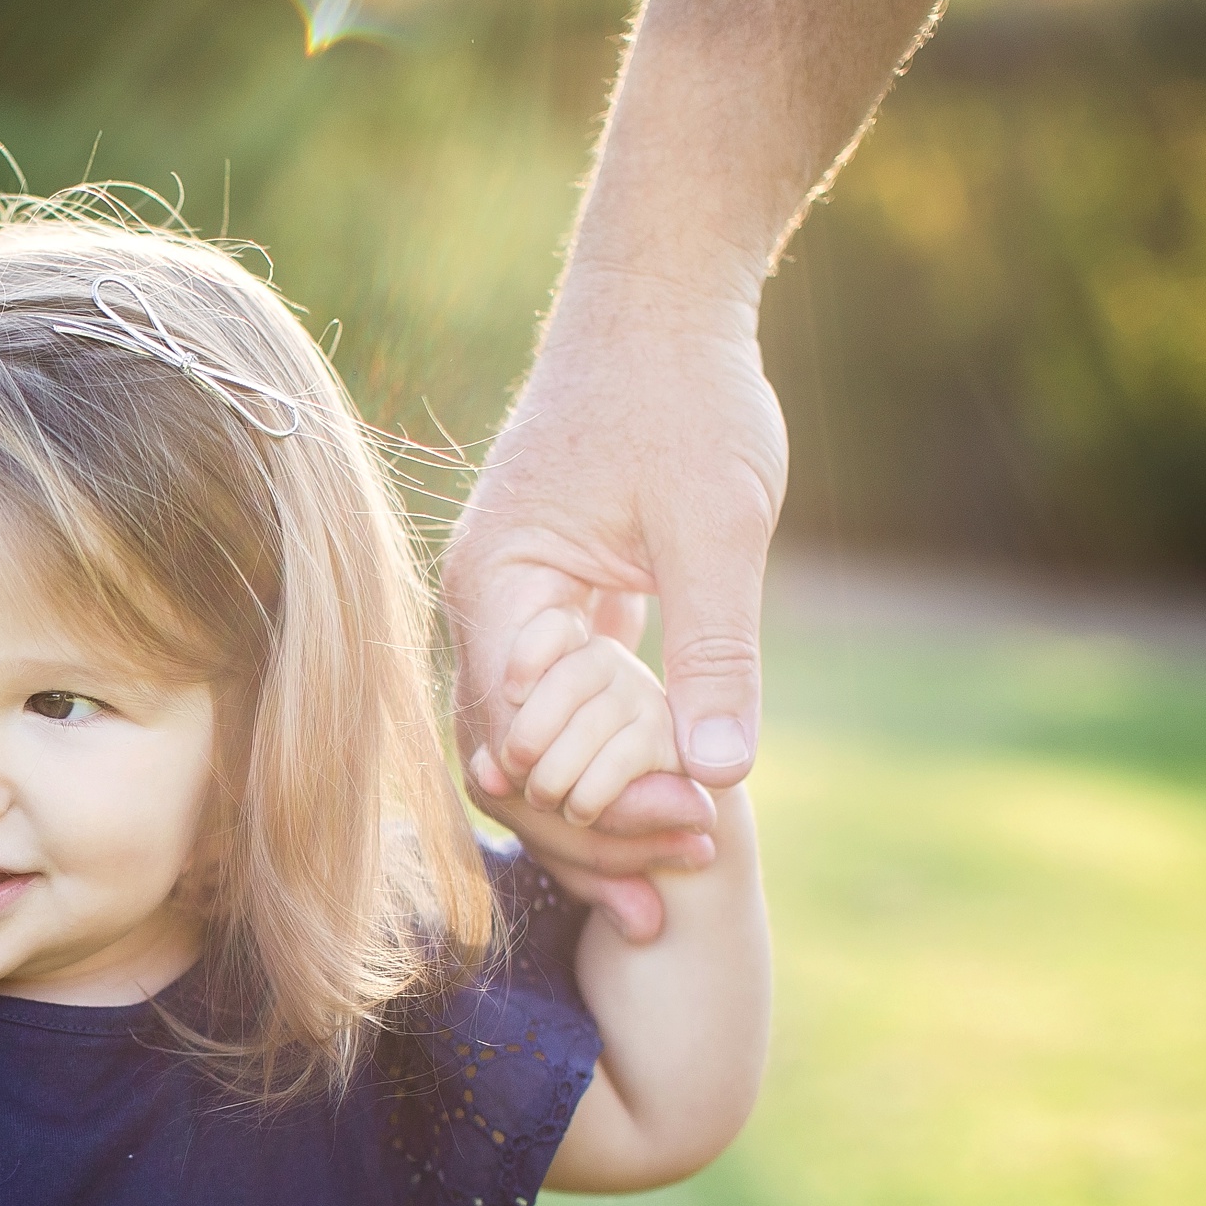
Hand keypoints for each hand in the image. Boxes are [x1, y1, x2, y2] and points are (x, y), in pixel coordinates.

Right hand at [446, 266, 783, 938]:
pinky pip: (560, 716)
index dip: (591, 803)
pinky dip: (602, 770)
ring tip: (659, 893)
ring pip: (531, 752)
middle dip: (585, 835)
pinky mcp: (552, 615)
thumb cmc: (683, 395)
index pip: (517, 732)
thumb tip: (721, 774)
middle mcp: (484, 611)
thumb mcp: (716, 525)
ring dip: (591, 818)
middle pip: (509, 763)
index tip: (681, 838)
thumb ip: (715, 649)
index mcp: (498, 587)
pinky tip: (654, 821)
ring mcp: (511, 616)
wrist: (660, 306)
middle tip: (665, 899)